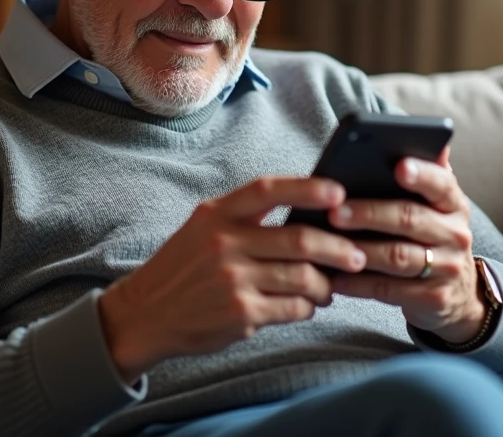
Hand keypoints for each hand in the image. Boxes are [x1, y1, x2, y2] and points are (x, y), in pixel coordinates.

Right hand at [99, 177, 367, 383]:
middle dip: (337, 248)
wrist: (145, 314)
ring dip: (325, 284)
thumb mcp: (202, 228)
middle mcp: (224, 243)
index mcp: (216, 214)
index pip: (268, 190)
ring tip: (329, 287)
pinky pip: (293, 308)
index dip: (307, 189)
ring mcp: (233, 280)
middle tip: (357, 255)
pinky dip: (307, 307)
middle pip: (298, 239)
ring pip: (302, 277)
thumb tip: (308, 215)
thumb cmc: (183, 268)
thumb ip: (245, 217)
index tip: (338, 193)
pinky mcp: (241, 314)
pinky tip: (306, 305)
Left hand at [329, 148, 485, 343]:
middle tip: (335, 211)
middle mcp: (456, 233)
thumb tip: (433, 141)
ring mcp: (447, 268)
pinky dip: (358, 282)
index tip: (398, 166)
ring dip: (358, 249)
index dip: (421, 174)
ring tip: (326, 242)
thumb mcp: (435, 206)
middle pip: (410, 219)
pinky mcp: (433, 298)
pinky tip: (334, 275)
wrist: (458, 294)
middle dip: (370, 213)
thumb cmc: (430, 235)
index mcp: (453, 203)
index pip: (441, 183)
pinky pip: (389, 289)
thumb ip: (426, 175)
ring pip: (397, 256)